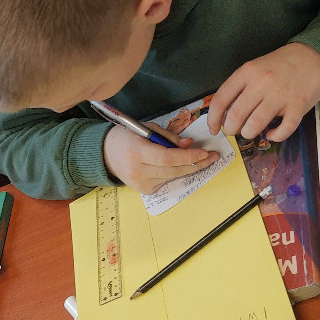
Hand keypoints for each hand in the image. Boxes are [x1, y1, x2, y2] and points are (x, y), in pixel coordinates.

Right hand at [103, 124, 217, 195]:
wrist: (106, 154)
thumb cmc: (127, 137)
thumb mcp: (147, 129)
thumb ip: (169, 138)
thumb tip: (190, 145)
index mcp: (136, 152)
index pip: (167, 158)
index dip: (188, 157)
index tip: (205, 152)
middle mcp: (137, 171)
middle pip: (174, 170)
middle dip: (196, 163)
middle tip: (213, 156)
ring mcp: (141, 184)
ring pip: (173, 177)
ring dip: (190, 168)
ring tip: (205, 160)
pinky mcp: (144, 190)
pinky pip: (167, 181)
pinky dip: (177, 173)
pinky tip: (184, 166)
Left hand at [207, 43, 319, 142]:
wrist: (315, 56)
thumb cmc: (281, 65)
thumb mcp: (255, 68)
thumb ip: (240, 87)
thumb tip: (224, 114)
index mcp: (247, 72)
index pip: (221, 100)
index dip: (213, 119)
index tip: (214, 129)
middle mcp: (262, 83)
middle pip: (236, 116)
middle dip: (231, 130)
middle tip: (235, 130)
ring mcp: (281, 96)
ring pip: (255, 125)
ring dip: (249, 134)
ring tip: (251, 131)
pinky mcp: (298, 107)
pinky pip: (283, 130)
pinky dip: (274, 136)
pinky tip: (272, 133)